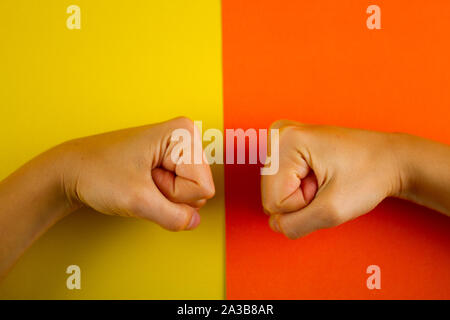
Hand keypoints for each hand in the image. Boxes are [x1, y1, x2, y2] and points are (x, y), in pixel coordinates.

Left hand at [58, 117, 214, 230]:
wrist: (72, 171)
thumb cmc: (97, 172)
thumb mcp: (137, 200)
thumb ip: (173, 216)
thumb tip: (194, 222)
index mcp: (183, 134)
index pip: (202, 187)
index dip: (173, 193)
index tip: (148, 180)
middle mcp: (185, 138)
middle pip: (199, 189)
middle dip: (170, 195)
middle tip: (143, 181)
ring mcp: (178, 150)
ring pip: (191, 194)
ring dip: (164, 196)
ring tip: (141, 181)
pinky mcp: (171, 162)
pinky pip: (180, 192)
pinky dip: (161, 195)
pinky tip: (143, 183)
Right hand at [261, 120, 403, 238]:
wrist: (390, 159)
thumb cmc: (370, 174)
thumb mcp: (333, 211)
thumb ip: (295, 225)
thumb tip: (275, 225)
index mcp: (286, 141)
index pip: (274, 201)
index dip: (304, 204)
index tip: (326, 186)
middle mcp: (278, 134)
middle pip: (271, 195)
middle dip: (301, 199)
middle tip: (327, 184)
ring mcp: (281, 137)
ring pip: (275, 191)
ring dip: (303, 194)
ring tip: (326, 179)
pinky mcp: (286, 145)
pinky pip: (280, 183)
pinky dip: (301, 187)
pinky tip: (319, 175)